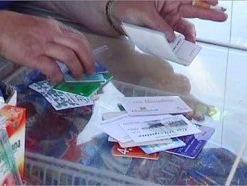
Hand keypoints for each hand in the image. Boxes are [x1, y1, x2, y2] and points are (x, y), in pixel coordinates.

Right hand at [0, 11, 94, 81]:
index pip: (79, 39)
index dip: (88, 52)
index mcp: (56, 27)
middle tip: (89, 72)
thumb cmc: (21, 29)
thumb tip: (71, 53)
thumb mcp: (43, 28)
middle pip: (78, 47)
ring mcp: (43, 44)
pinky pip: (51, 67)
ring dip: (77, 69)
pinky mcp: (33, 55)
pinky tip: (59, 80)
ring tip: (78, 77)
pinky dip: (58, 76)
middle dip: (88, 61)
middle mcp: (52, 34)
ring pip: (69, 56)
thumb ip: (57, 38)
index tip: (91, 62)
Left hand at [110, 0, 227, 41]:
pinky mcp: (160, 30)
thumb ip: (160, 26)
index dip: (204, 0)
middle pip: (192, 11)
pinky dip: (175, 41)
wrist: (115, 16)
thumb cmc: (128, 6)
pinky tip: (179, 45)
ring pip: (182, 27)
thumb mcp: (146, 14)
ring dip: (189, 34)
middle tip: (221, 17)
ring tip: (192, 41)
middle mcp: (170, 9)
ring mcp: (166, 21)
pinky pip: (171, 36)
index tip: (216, 3)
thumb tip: (171, 37)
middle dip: (207, 14)